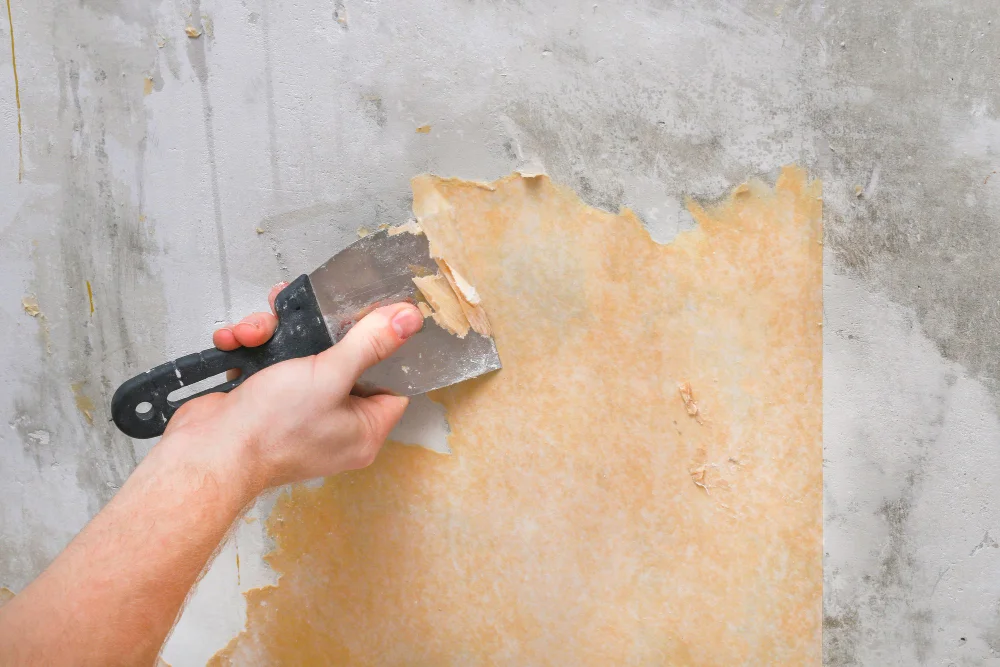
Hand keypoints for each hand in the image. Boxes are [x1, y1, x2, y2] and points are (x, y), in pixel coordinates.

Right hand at [163, 283, 423, 492]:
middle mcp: (334, 424)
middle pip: (342, 360)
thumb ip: (370, 344)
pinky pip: (267, 363)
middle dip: (315, 331)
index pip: (391, 381)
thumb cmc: (270, 430)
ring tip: (256, 332)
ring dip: (274, 334)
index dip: (384, 347)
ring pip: (298, 355)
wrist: (205, 453)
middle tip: (304, 312)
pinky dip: (251, 348)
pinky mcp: (264, 402)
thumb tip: (408, 321)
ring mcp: (297, 414)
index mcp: (363, 429)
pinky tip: (236, 342)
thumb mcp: (329, 376)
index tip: (374, 315)